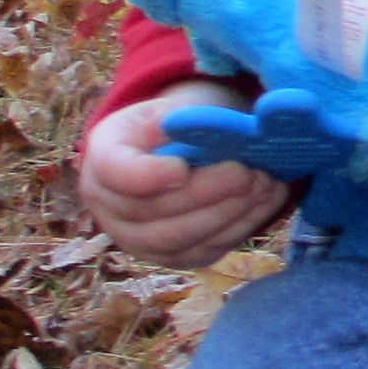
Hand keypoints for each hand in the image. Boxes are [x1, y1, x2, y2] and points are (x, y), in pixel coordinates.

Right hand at [80, 83, 295, 268]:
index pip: (115, 172)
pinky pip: (202, 252)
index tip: (181, 168)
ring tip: (264, 186)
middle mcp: (108, 208)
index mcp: (102, 160)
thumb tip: (200, 131)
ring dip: (228, 214)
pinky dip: (239, 229)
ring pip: (179, 240)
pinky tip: (265, 203)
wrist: (172, 155)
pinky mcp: (171, 258)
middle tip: (247, 174)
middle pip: (152, 212)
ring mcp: (137, 240)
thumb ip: (176, 120)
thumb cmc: (169, 127)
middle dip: (205, 194)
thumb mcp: (165, 110)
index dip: (147, 176)